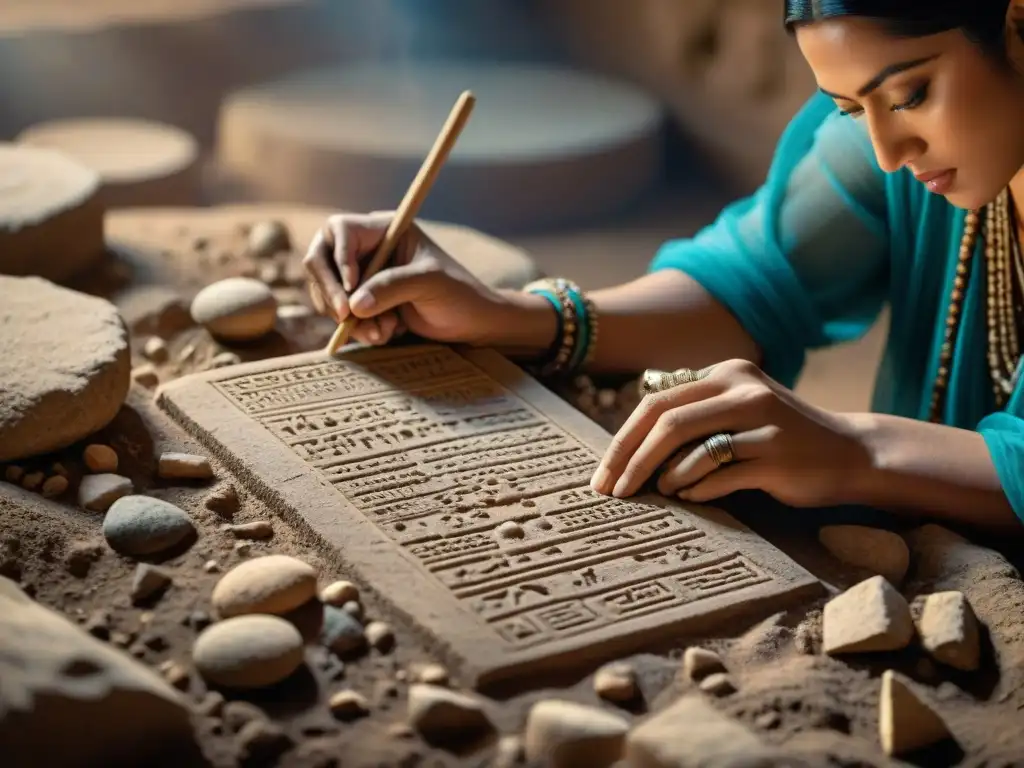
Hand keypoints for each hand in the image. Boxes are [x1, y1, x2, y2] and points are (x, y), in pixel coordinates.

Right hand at [302, 211, 507, 346]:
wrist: (472, 323)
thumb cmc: (459, 294)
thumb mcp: (429, 285)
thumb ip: (392, 288)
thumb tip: (354, 305)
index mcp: (386, 229)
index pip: (340, 230)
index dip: (339, 257)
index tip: (351, 286)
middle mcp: (368, 248)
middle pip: (321, 258)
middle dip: (331, 291)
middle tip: (344, 318)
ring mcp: (363, 275)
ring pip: (328, 291)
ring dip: (347, 317)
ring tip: (381, 333)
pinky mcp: (363, 301)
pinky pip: (341, 313)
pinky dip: (356, 328)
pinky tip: (385, 335)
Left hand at [589, 359, 873, 507]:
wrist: (851, 454)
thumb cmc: (780, 438)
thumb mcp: (738, 410)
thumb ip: (694, 414)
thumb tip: (630, 444)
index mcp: (727, 373)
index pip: (657, 402)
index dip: (623, 439)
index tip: (604, 473)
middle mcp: (743, 390)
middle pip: (666, 421)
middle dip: (630, 458)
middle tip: (611, 491)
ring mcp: (763, 422)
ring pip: (690, 446)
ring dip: (662, 475)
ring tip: (655, 492)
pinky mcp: (778, 456)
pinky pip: (721, 473)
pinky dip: (696, 487)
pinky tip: (687, 497)